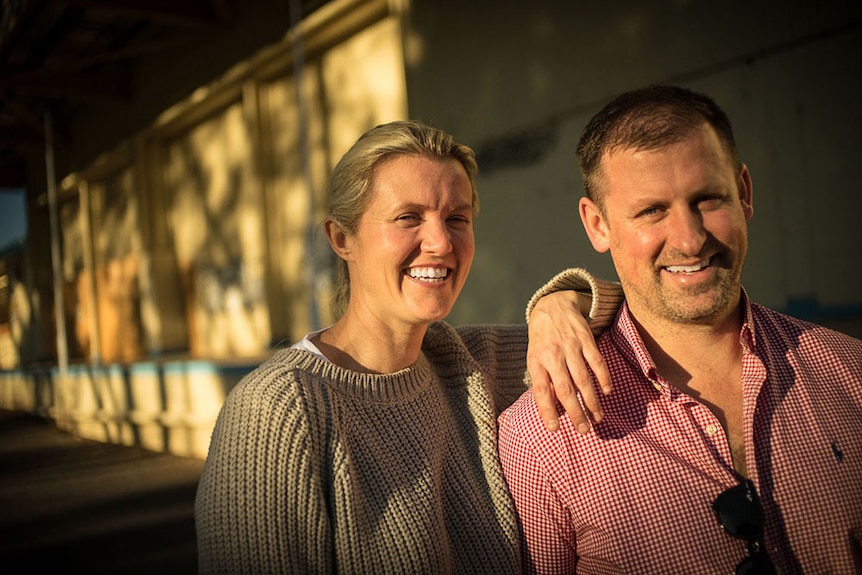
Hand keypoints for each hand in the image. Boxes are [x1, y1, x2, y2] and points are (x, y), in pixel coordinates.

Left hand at [528, 290, 611, 432]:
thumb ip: (543, 380)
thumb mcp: (535, 357)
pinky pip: (597, 362)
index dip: (547, 410)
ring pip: (583, 379)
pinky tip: (607, 392)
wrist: (553, 305)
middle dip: (576, 413)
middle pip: (566, 390)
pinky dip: (604, 378)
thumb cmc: (542, 339)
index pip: (542, 391)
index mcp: (536, 361)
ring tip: (598, 418)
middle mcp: (553, 355)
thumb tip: (553, 409)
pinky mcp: (586, 339)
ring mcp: (570, 347)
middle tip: (584, 430)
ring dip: (592, 401)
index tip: (554, 428)